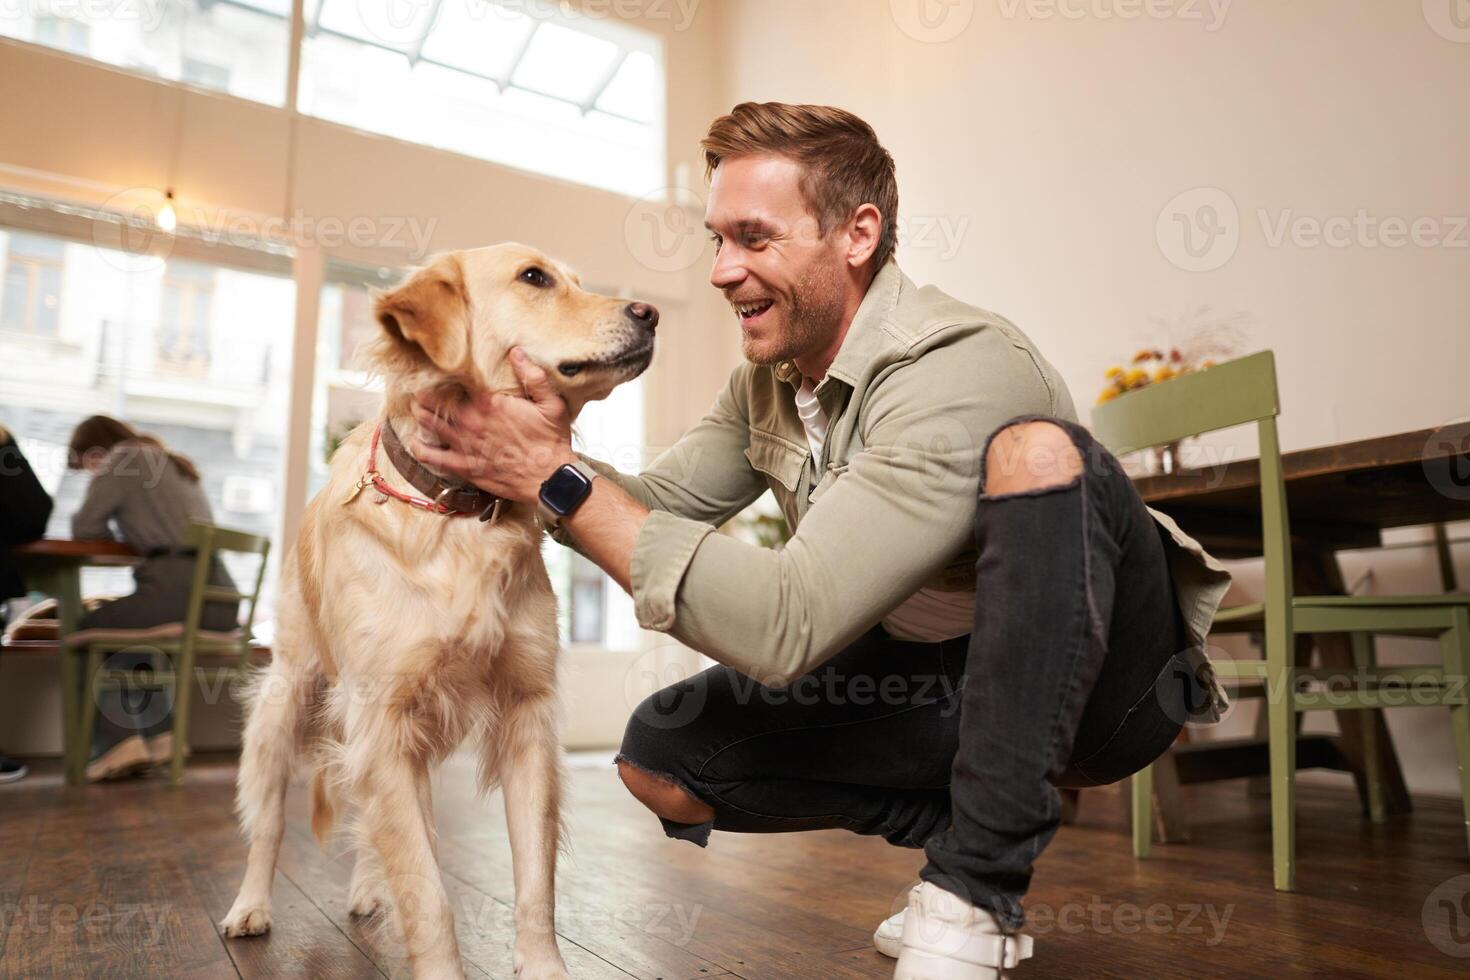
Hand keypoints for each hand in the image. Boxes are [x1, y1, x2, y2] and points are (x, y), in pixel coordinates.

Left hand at [410, 348, 576, 503]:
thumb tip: (516, 352)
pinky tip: (415, 442)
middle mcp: (472, 422)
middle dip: (424, 391)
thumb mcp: (551, 404)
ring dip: (419, 413)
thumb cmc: (551, 441)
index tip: (437, 366)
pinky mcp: (464, 466)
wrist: (549, 479)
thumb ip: (533, 376)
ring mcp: (464, 445)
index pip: (457, 381)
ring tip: (416, 406)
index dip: (444, 372)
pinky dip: (419, 448)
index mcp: (490, 404)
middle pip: (435, 401)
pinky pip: (432, 457)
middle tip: (420, 385)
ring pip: (429, 424)